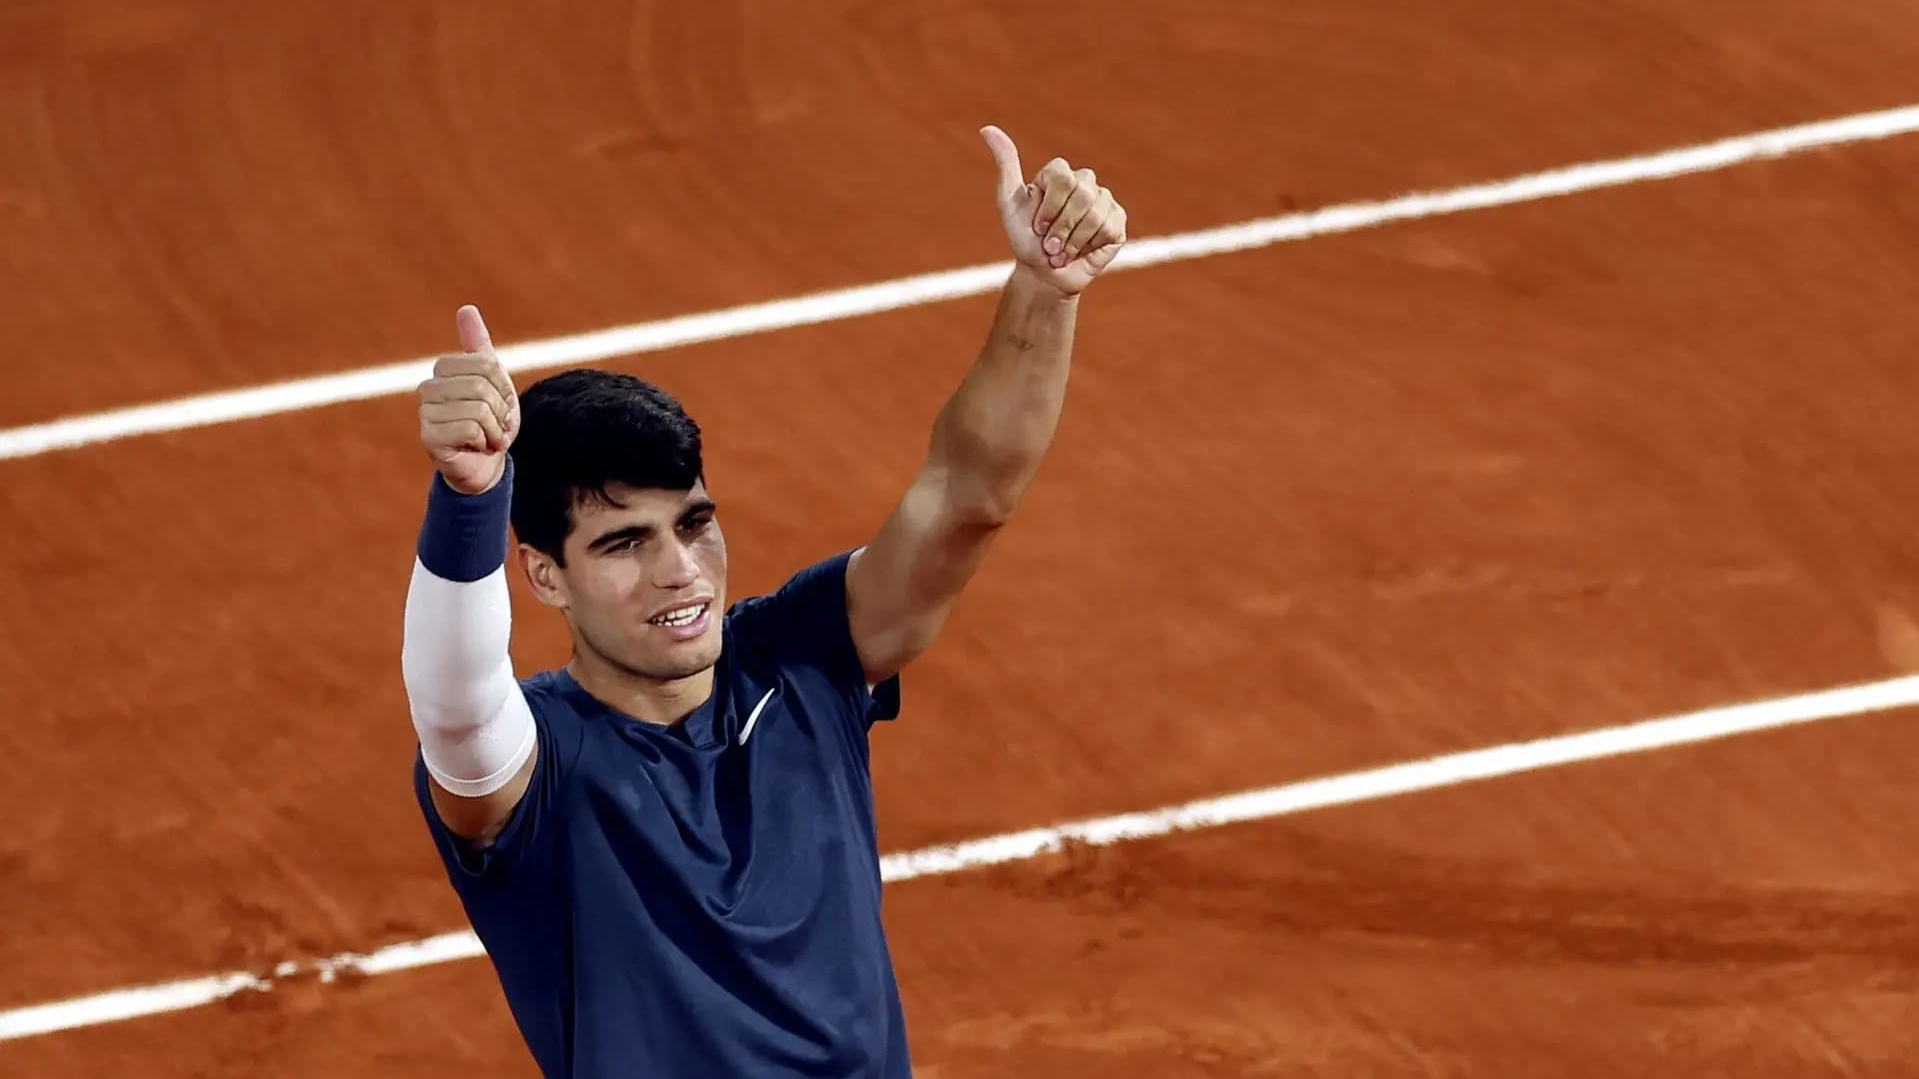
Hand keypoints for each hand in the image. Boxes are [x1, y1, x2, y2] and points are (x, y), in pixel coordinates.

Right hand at [417, 305, 519, 494]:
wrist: (485, 464)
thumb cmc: (489, 421)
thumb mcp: (492, 380)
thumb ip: (478, 346)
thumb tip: (466, 308)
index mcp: (443, 370)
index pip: (487, 365)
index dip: (503, 386)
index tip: (500, 403)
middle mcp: (427, 388)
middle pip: (482, 386)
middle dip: (500, 410)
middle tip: (495, 424)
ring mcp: (425, 414)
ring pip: (478, 409)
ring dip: (495, 429)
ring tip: (487, 437)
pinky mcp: (429, 438)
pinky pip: (472, 428)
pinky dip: (485, 441)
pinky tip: (477, 448)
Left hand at [980, 125, 1127, 296]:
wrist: (1043, 274)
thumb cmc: (1025, 238)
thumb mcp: (1009, 204)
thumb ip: (1005, 165)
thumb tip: (986, 129)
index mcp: (1060, 173)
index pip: (1062, 178)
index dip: (1049, 208)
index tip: (1037, 226)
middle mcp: (1085, 182)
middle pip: (1082, 195)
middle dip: (1061, 227)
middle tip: (1050, 244)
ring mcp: (1104, 200)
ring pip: (1095, 215)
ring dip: (1073, 241)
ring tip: (1063, 251)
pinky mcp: (1118, 221)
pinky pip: (1109, 228)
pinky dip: (1090, 246)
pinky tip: (1083, 250)